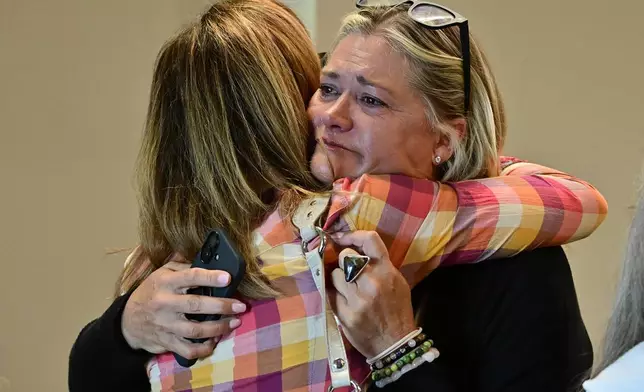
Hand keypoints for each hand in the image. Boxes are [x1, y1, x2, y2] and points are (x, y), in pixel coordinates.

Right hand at [121, 253, 246, 359]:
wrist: (128, 320)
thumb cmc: (152, 292)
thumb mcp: (162, 273)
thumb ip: (183, 268)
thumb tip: (209, 261)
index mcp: (165, 283)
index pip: (190, 277)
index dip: (209, 277)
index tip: (227, 278)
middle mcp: (165, 304)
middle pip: (196, 305)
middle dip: (221, 306)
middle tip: (240, 306)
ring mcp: (166, 325)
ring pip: (195, 330)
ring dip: (218, 328)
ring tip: (234, 322)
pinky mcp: (167, 342)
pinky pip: (188, 349)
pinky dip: (203, 348)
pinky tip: (214, 341)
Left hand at [329, 231, 415, 358]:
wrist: (394, 344)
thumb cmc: (396, 311)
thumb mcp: (397, 283)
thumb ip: (379, 266)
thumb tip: (355, 250)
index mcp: (387, 271)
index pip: (369, 240)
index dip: (351, 234)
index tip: (339, 237)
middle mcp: (372, 282)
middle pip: (345, 256)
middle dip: (343, 261)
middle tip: (348, 272)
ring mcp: (357, 298)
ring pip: (334, 274)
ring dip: (337, 280)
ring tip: (347, 290)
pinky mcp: (344, 313)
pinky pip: (330, 294)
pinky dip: (334, 295)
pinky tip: (343, 301)